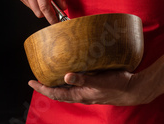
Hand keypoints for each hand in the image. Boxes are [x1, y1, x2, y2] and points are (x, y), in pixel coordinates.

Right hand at [18, 0, 66, 23]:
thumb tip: (63, 7)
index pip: (44, 7)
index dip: (51, 17)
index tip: (57, 23)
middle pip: (39, 12)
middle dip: (48, 12)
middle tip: (55, 4)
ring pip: (35, 10)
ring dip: (42, 7)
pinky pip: (31, 6)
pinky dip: (36, 3)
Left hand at [28, 70, 150, 105]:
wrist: (132, 89)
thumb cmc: (116, 86)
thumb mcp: (99, 82)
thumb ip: (83, 80)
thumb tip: (65, 76)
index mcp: (80, 95)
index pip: (56, 93)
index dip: (42, 88)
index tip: (31, 82)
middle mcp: (81, 93)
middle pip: (59, 92)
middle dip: (47, 85)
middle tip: (37, 77)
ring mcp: (87, 90)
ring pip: (67, 88)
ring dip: (57, 82)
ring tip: (50, 72)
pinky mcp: (93, 84)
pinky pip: (77, 82)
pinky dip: (70, 77)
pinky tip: (71, 68)